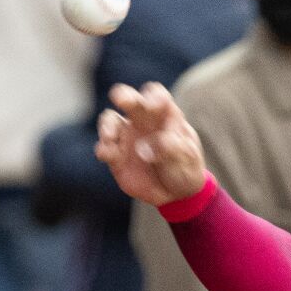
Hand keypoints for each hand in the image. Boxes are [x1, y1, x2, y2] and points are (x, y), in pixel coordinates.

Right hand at [96, 82, 207, 206]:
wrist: (176, 194)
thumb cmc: (184, 167)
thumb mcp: (186, 157)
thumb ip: (169, 147)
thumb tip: (142, 149)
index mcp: (164, 114)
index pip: (156, 95)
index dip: (153, 96)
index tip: (152, 106)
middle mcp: (142, 120)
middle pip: (130, 99)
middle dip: (124, 96)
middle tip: (120, 98)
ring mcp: (126, 136)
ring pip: (110, 121)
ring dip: (107, 126)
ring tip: (109, 137)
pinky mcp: (116, 156)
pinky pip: (106, 148)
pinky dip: (104, 149)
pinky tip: (105, 154)